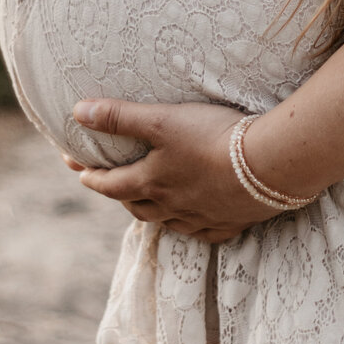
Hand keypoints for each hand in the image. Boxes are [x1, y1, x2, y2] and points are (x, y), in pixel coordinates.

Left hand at [63, 99, 283, 242]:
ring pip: (169, 222)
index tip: (80, 173)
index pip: (112, 185)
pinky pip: (205, 231)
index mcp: (152, 182)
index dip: (93, 177)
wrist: (267, 164)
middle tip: (113, 186)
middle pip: (138, 207)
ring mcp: (202, 218)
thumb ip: (120, 116)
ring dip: (154, 213)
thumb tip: (76, 112)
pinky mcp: (231, 222)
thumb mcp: (161, 120)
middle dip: (121, 196)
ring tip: (151, 202)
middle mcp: (173, 206)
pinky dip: (193, 226)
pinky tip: (196, 220)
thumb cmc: (211, 137)